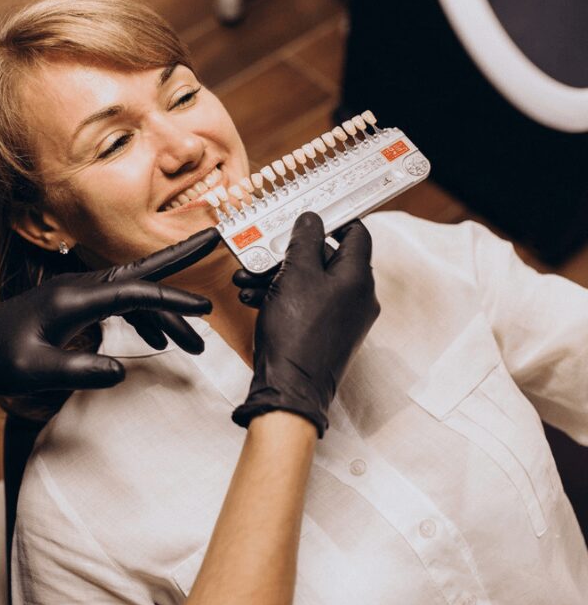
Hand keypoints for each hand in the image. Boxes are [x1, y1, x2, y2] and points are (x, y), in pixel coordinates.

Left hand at [0, 228, 220, 394]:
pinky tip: (158, 341)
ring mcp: (82, 293)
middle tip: (216, 237)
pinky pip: (121, 306)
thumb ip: (78, 369)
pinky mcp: (79, 304)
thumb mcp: (34, 371)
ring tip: (195, 343)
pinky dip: (144, 320)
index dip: (173, 299)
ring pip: (136, 295)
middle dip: (181, 255)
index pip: (135, 293)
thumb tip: (122, 372)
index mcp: (75, 298)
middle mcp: (83, 287)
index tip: (206, 309)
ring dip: (166, 313)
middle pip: (142, 270)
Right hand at [231, 214, 378, 435]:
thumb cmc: (296, 332)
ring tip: (247, 278)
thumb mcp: (294, 274)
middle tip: (263, 252)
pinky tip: (253, 298)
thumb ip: (304, 240)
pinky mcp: (328, 333)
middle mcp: (357, 297)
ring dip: (278, 275)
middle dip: (289, 253)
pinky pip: (306, 303)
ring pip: (311, 282)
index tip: (307, 216)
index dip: (332, 220)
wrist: (289, 388)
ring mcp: (344, 317)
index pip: (356, 233)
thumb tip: (312, 220)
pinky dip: (282, 296)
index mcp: (358, 278)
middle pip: (326, 258)